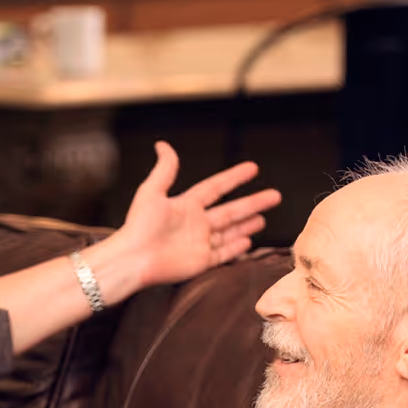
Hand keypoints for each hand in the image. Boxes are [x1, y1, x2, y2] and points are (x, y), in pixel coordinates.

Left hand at [109, 141, 281, 290]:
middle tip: (274, 196)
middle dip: (253, 203)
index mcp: (185, 206)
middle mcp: (195, 224)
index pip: (215, 188)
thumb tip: (163, 145)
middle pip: (231, 210)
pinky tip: (249, 240)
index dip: (234, 178)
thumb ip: (164, 170)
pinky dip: (236, 247)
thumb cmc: (138, 226)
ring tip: (263, 219)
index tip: (252, 168)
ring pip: (229, 232)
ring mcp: (199, 243)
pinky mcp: (200, 262)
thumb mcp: (151, 192)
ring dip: (246, 225)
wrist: (133, 259)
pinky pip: (222, 253)